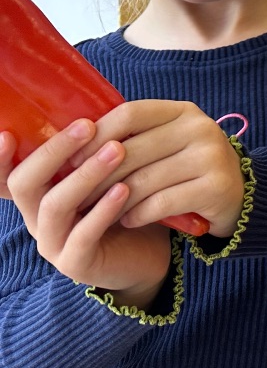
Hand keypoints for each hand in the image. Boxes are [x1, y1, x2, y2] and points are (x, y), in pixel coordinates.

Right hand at [2, 119, 170, 305]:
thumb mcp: (105, 172)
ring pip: (55, 205)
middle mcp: (36, 217)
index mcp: (37, 194)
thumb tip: (92, 103)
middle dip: (54, 151)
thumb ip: (91, 148)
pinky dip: (103, 210)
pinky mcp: (76, 264)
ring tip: (117, 151)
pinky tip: (125, 190)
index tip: (6, 133)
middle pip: (25, 182)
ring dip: (86, 174)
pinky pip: (83, 235)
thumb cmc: (126, 202)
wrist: (149, 252)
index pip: (5, 175)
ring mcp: (52, 243)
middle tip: (88, 125)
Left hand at [82, 100, 245, 237]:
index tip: (72, 158)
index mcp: (184, 111)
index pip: (130, 113)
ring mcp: (212, 157)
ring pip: (143, 180)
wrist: (238, 195)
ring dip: (114, 200)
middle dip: (97, 175)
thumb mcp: (166, 144)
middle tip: (75, 194)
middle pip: (132, 150)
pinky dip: (138, 214)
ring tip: (99, 211)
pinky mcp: (217, 187)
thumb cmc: (187, 169)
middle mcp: (201, 128)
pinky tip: (128, 220)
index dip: (96, 134)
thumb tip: (71, 145)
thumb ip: (132, 138)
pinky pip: (162, 203)